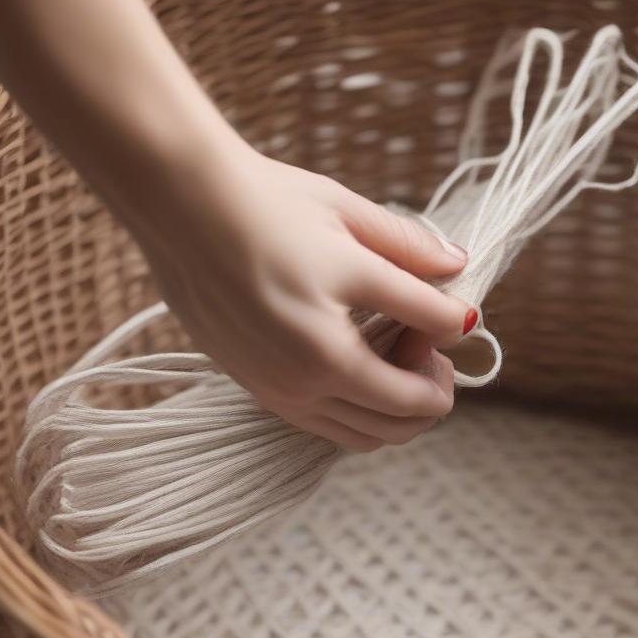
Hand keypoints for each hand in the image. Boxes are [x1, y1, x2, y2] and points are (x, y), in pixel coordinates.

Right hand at [129, 135, 471, 451]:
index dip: (456, 317)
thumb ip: (411, 250)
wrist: (178, 205)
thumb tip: (459, 268)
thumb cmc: (264, 202)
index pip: (433, 335)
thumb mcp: (347, 216)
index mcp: (335, 334)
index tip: (448, 296)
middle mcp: (307, 378)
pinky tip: (357, 358)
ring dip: (403, 405)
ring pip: (372, 435)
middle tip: (426, 336)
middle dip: (436, 381)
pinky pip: (331, 426)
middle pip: (410, 415)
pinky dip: (363, 409)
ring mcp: (280, 392)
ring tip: (394, 350)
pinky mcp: (260, 392)